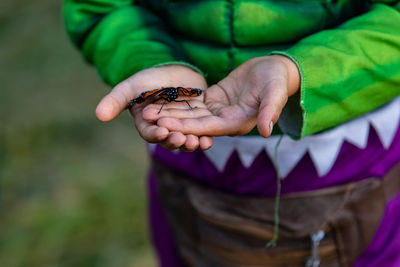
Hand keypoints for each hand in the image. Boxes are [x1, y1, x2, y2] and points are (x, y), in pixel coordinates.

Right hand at [95, 65, 212, 150]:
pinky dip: (204, 138)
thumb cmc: (149, 78)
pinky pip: (200, 133)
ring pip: (185, 140)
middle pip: (169, 140)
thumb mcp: (131, 86)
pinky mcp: (197, 123)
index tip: (163, 133)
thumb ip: (116, 100)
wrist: (174, 69)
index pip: (150, 133)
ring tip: (199, 143)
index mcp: (146, 124)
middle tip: (185, 141)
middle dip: (176, 142)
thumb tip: (99, 115)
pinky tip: (209, 140)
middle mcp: (163, 129)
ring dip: (191, 144)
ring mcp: (181, 127)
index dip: (156, 134)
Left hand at [143, 55, 299, 137]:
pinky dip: (177, 103)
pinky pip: (192, 104)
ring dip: (169, 113)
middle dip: (170, 121)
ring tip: (147, 111)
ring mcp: (217, 112)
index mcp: (237, 123)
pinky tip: (160, 101)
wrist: (274, 70)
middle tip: (147, 119)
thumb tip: (267, 131)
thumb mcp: (275, 93)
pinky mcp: (213, 101)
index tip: (164, 125)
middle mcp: (224, 121)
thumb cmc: (277, 81)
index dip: (185, 126)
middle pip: (193, 123)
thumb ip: (270, 111)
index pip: (207, 127)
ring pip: (189, 114)